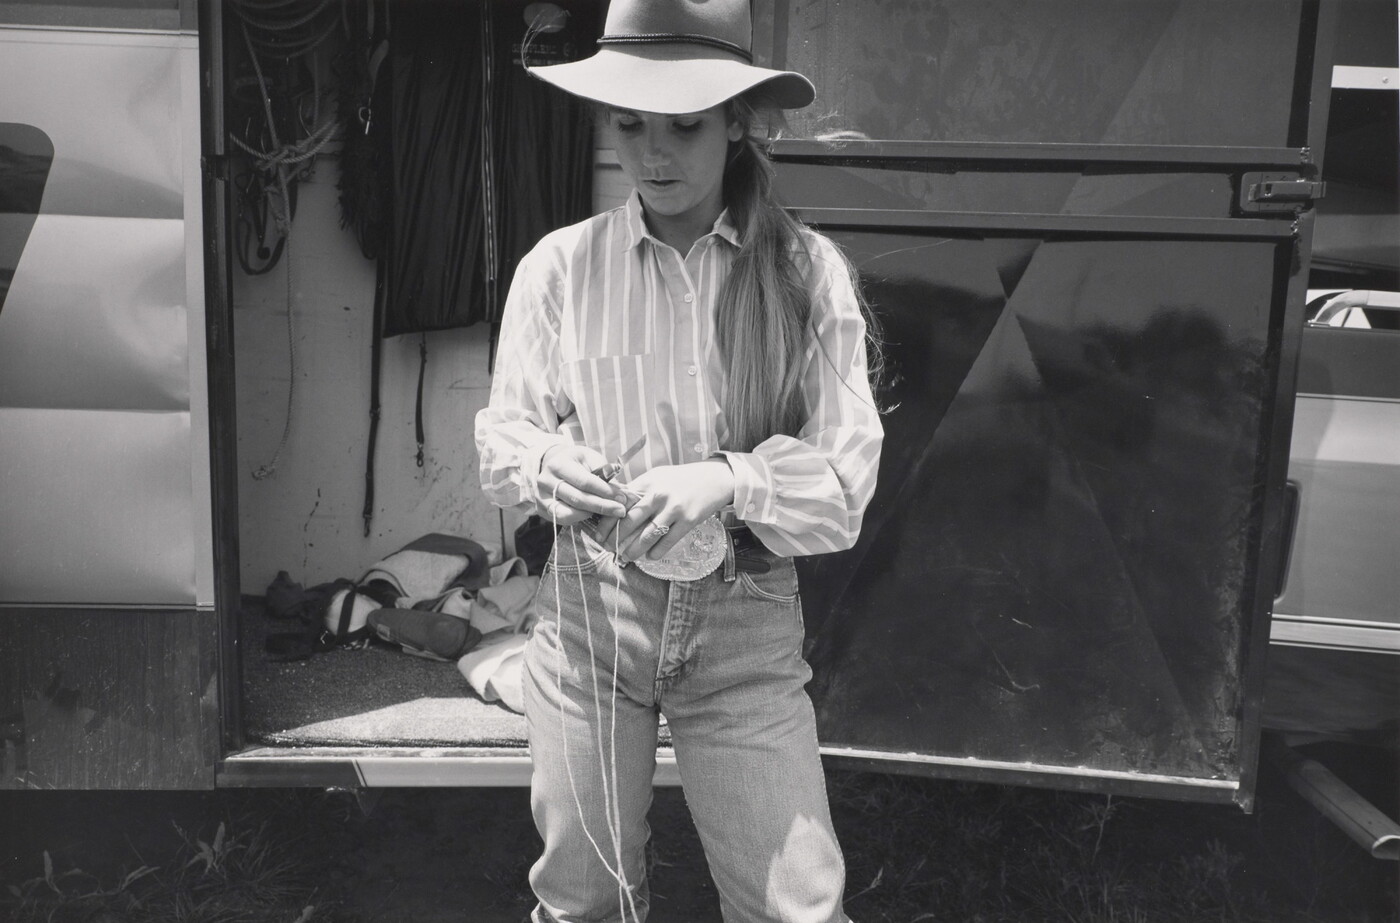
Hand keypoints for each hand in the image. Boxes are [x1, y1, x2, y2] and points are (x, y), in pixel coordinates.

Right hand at [534, 445, 628, 525]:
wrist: (553, 464)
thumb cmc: (575, 461)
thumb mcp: (590, 458)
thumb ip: (604, 472)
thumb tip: (621, 490)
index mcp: (558, 464)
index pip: (584, 481)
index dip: (605, 491)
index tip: (621, 498)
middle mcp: (546, 480)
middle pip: (577, 499)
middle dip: (602, 506)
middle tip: (621, 510)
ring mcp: (540, 496)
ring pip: (569, 512)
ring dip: (592, 514)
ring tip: (608, 512)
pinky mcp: (541, 509)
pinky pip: (562, 519)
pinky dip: (579, 519)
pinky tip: (591, 514)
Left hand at [601, 458, 734, 562]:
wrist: (715, 478)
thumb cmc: (683, 479)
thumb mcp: (658, 476)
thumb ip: (639, 489)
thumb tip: (616, 504)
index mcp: (648, 482)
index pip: (620, 503)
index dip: (607, 521)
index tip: (599, 533)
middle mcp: (659, 494)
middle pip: (630, 520)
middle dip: (616, 538)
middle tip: (609, 549)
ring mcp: (674, 508)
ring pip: (647, 535)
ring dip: (634, 550)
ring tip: (627, 557)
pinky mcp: (688, 520)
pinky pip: (668, 541)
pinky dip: (657, 552)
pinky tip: (650, 556)